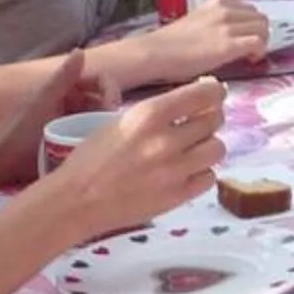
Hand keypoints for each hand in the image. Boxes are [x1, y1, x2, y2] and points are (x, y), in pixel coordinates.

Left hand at [0, 52, 116, 192]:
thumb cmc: (19, 132)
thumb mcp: (43, 102)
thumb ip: (62, 78)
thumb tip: (80, 50)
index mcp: (66, 89)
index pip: (101, 81)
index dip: (111, 91)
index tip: (111, 111)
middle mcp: (71, 104)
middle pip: (103, 102)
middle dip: (110, 113)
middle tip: (110, 133)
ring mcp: (71, 124)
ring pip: (99, 121)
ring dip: (105, 129)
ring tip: (105, 144)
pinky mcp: (70, 143)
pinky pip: (92, 139)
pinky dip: (97, 143)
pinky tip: (98, 153)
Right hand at [46, 78, 227, 237]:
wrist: (76, 201)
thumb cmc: (90, 158)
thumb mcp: (121, 121)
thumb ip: (157, 113)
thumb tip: (191, 102)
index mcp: (149, 115)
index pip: (204, 95)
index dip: (214, 92)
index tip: (213, 93)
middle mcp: (167, 140)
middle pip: (214, 120)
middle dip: (210, 117)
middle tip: (200, 122)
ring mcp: (175, 171)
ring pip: (218, 148)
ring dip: (208, 145)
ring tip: (193, 149)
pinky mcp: (178, 196)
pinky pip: (209, 177)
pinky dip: (202, 172)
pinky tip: (187, 171)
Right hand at [147, 0, 271, 79]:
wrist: (155, 53)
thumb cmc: (168, 44)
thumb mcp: (195, 23)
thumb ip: (212, 24)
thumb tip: (223, 36)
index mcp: (216, 3)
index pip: (248, 9)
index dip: (251, 24)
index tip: (246, 37)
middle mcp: (225, 10)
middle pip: (260, 17)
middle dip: (260, 32)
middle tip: (251, 48)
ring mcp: (228, 27)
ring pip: (263, 28)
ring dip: (262, 42)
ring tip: (250, 55)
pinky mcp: (229, 45)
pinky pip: (259, 43)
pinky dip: (260, 52)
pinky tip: (250, 60)